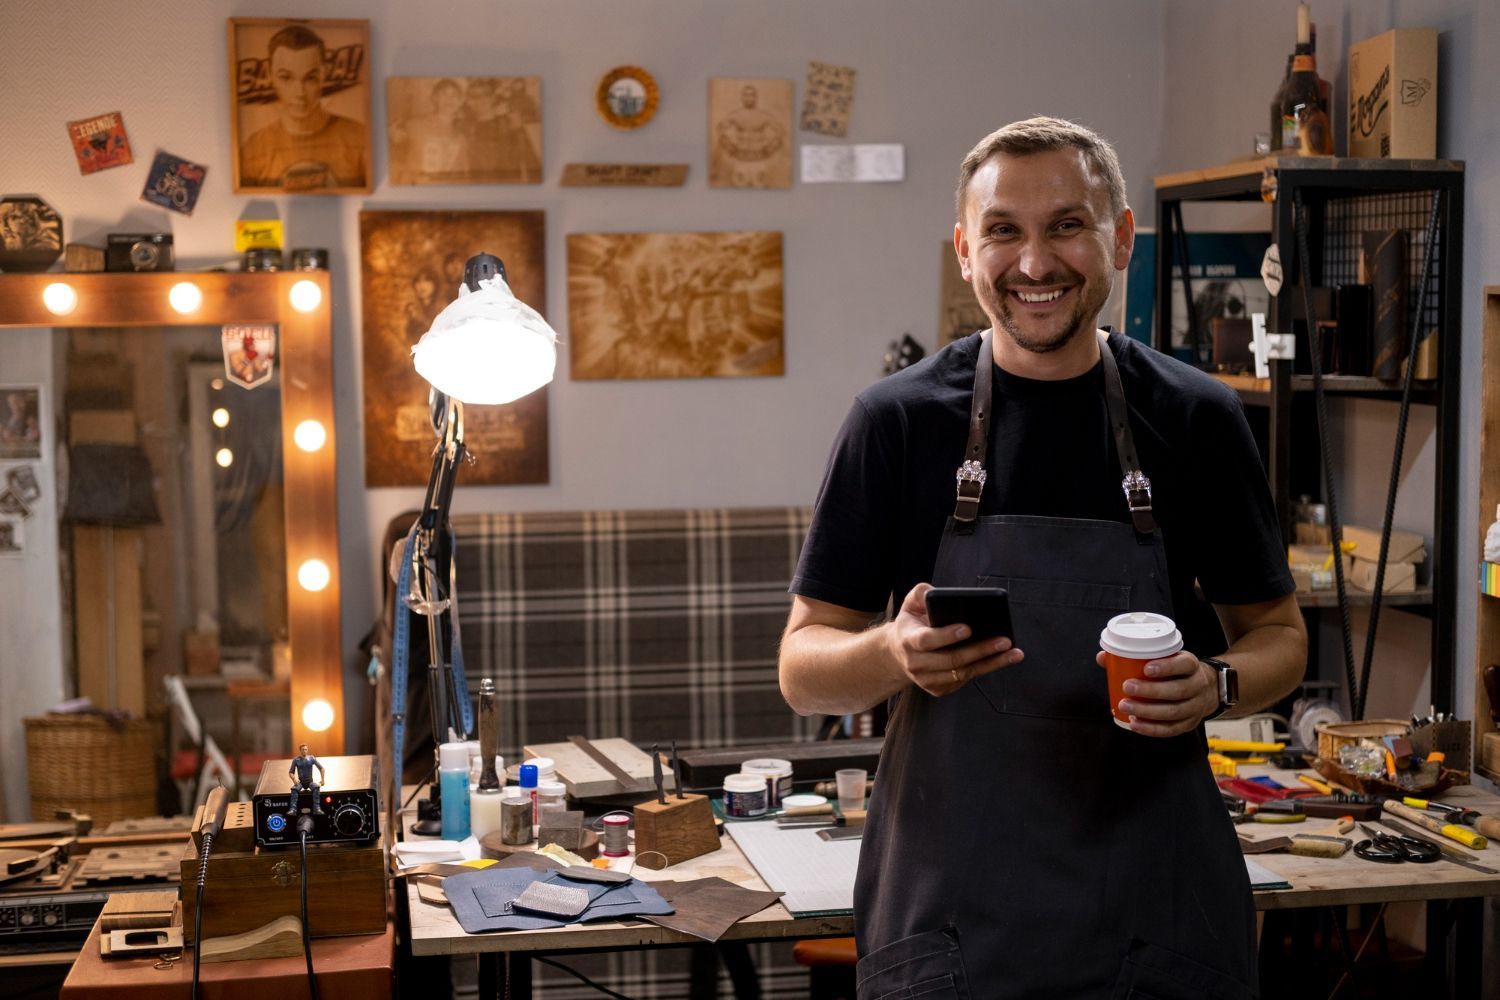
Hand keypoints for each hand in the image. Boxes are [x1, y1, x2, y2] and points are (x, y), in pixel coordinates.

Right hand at [886, 583, 1023, 696]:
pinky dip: (984, 670)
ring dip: (991, 663)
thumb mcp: (911, 604)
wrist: (899, 652)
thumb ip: (921, 593)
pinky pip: (964, 680)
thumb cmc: (912, 622)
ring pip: (963, 673)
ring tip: (1013, 653)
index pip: (927, 640)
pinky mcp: (938, 689)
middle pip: (951, 660)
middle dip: (980, 650)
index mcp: (908, 640)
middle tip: (1004, 640)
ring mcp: (926, 679)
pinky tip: (1001, 660)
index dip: (947, 636)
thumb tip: (934, 592)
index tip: (968, 628)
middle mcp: (915, 663)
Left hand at [1095, 650, 1216, 736]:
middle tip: (1127, 687)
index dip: (1167, 667)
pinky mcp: (1189, 724)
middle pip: (1178, 690)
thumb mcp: (1164, 658)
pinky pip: (1171, 729)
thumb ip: (1135, 657)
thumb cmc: (1175, 671)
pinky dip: (1152, 728)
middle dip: (1151, 691)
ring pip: (1174, 711)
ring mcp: (1196, 707)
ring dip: (1148, 711)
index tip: (1146, 669)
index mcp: (1192, 665)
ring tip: (1125, 706)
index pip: (1184, 665)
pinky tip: (1135, 724)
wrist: (1205, 689)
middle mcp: (1198, 686)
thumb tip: (1102, 658)